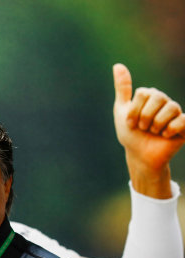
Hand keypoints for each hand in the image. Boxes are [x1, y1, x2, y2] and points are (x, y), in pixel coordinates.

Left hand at [113, 63, 184, 197]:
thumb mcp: (121, 110)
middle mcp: (165, 102)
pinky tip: (165, 136)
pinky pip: (182, 120)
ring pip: (170, 108)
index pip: (143, 93)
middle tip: (143, 128)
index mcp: (151, 96)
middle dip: (144, 117)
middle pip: (157, 97)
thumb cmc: (130, 133)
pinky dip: (169, 130)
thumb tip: (117, 65)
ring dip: (156, 125)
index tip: (130, 123)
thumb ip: (122, 88)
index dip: (134, 111)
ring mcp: (176, 113)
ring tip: (153, 132)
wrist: (139, 155)